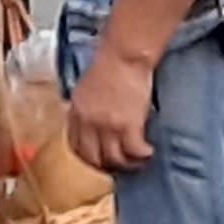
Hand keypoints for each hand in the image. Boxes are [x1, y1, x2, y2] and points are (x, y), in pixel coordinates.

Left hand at [67, 38, 159, 175]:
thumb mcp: (85, 89)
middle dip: (107, 166)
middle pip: (93, 157)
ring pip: (114, 158)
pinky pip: (134, 150)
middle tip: (120, 166)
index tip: (100, 160)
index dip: (88, 157)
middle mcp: (88, 122)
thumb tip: (90, 122)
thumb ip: (85, 108)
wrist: (122, 57)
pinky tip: (148, 152)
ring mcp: (107, 125)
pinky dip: (142, 155)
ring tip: (137, 161)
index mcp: (75, 112)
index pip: (75, 145)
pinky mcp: (128, 124)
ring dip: (127, 164)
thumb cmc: (107, 67)